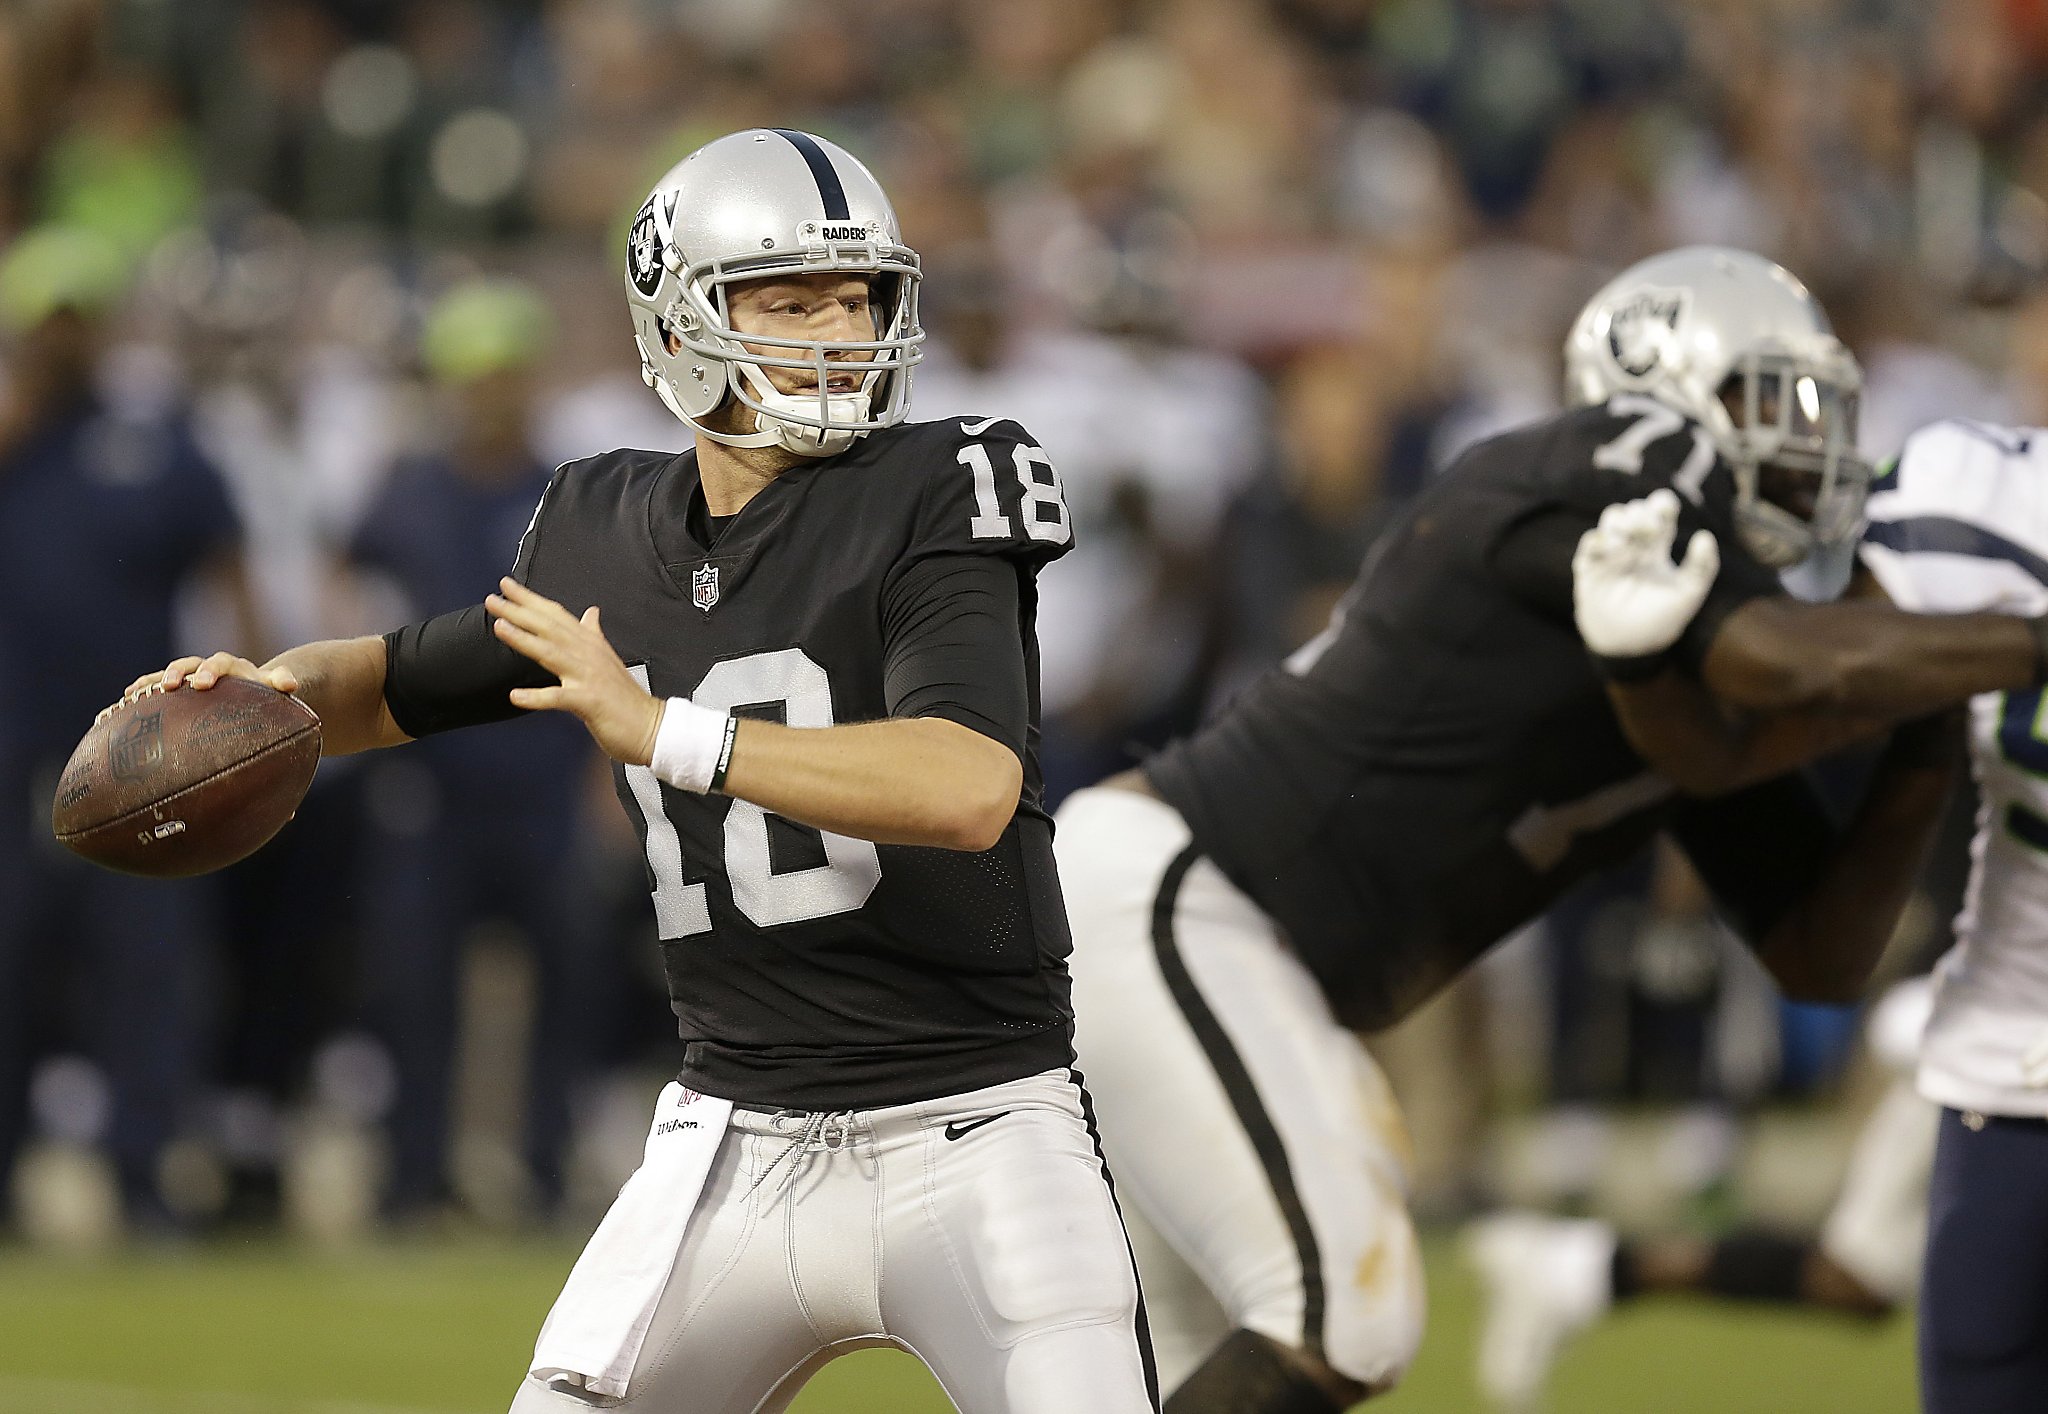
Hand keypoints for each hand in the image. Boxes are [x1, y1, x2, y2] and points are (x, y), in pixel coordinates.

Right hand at [102, 653, 300, 720]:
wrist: (250, 688)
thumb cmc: (264, 692)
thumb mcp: (274, 687)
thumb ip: (281, 681)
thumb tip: (292, 683)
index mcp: (230, 666)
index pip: (220, 663)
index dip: (210, 671)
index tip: (203, 684)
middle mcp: (204, 668)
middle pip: (187, 665)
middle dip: (177, 673)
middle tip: (170, 686)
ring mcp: (185, 679)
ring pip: (162, 677)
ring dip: (148, 686)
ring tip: (131, 697)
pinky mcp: (171, 692)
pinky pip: (148, 694)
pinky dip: (131, 701)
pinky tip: (111, 715)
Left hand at [486, 578, 662, 764]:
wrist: (651, 726)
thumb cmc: (626, 698)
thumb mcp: (608, 659)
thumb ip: (594, 634)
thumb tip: (591, 613)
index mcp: (591, 644)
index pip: (557, 615)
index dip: (532, 599)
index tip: (508, 586)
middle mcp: (588, 655)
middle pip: (550, 627)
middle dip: (520, 611)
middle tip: (494, 599)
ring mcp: (588, 677)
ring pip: (551, 653)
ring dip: (524, 639)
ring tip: (500, 627)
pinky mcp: (589, 702)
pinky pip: (559, 698)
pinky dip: (537, 697)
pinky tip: (516, 696)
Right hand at [1572, 488, 1720, 658]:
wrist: (1628, 646)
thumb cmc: (1660, 620)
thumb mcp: (1688, 595)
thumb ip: (1702, 567)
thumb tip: (1705, 535)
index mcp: (1657, 547)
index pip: (1660, 512)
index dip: (1662, 504)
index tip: (1666, 510)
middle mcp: (1634, 545)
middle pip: (1634, 510)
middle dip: (1641, 514)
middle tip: (1649, 531)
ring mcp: (1611, 554)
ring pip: (1611, 518)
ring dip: (1620, 522)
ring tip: (1628, 539)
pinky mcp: (1589, 567)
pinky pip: (1590, 542)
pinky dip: (1599, 539)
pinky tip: (1611, 548)